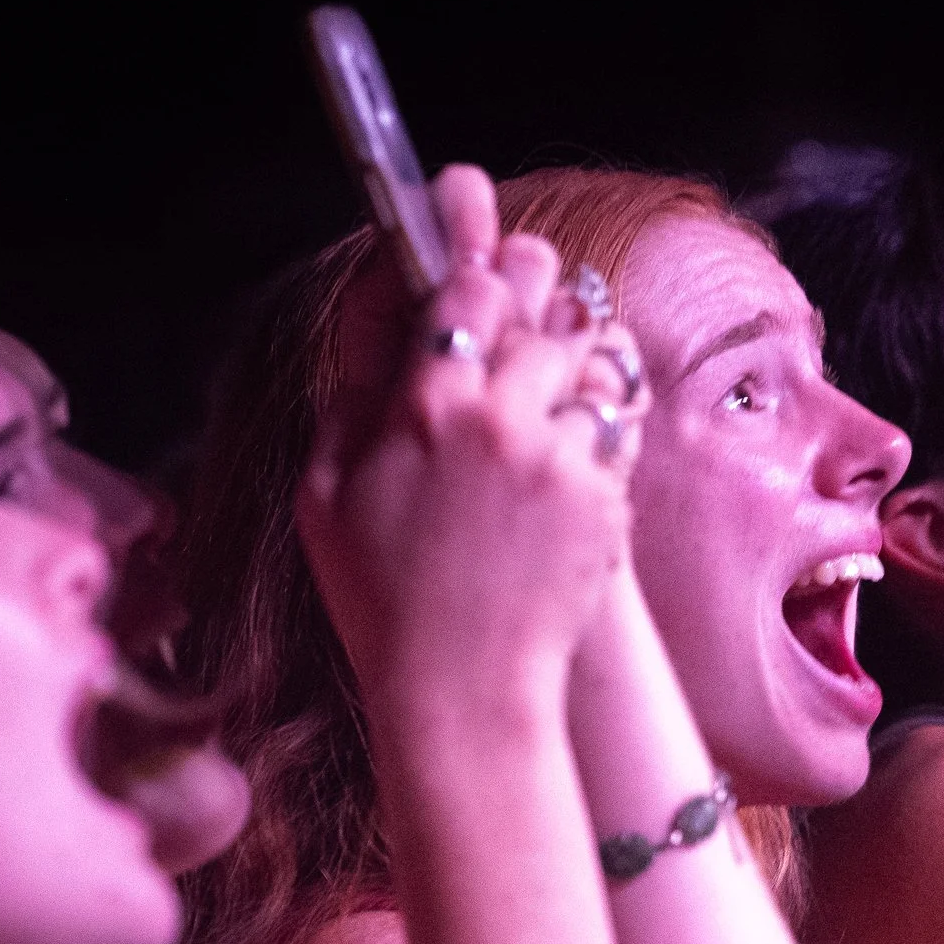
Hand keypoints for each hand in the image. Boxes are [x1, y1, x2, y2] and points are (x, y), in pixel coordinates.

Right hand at [298, 166, 645, 709]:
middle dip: (544, 291)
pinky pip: (619, 424)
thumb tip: (380, 354)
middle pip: (542, 309)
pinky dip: (606, 416)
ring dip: (583, 354)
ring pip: (593, 360)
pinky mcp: (605, 495)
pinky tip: (587, 428)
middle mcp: (497, 419)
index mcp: (422, 407)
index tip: (485, 254)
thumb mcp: (324, 499)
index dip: (481, 263)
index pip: (466, 290)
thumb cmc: (383, 602)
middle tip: (544, 286)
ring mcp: (559, 457)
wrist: (463, 688)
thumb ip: (350, 411)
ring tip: (570, 361)